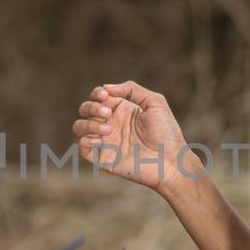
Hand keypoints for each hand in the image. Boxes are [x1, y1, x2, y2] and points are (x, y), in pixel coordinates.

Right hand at [73, 80, 191, 192]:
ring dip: (88, 124)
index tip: (105, 96)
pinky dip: (86, 140)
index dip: (96, 93)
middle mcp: (111, 124)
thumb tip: (105, 87)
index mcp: (121, 110)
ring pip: (79, 127)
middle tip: (107, 113)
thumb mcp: (154, 102)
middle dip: (91, 107)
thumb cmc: (166, 133)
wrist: (170, 162)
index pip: (98, 97)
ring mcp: (106, 142)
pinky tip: (101, 140)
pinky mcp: (103, 159)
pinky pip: (82, 148)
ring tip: (108, 130)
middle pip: (85, 109)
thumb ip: (131, 89)